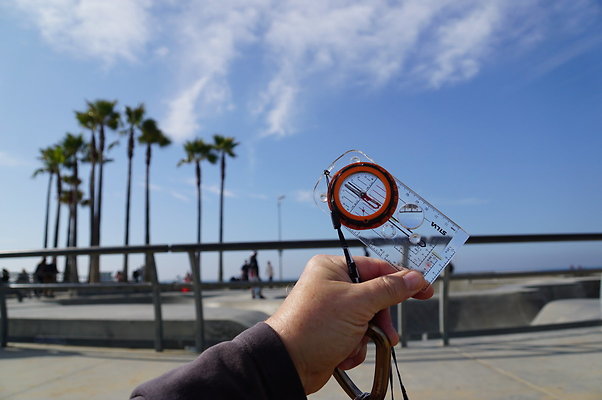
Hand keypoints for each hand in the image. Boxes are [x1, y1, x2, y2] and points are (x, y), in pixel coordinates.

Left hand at [265, 255, 433, 393]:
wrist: (288, 364)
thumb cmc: (314, 326)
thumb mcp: (357, 303)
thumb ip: (389, 290)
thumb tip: (415, 278)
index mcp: (332, 268)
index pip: (377, 267)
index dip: (402, 279)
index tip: (424, 289)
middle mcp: (331, 285)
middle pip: (375, 296)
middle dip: (380, 319)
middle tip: (387, 331)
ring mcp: (332, 310)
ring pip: (369, 319)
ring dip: (367, 336)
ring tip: (357, 345)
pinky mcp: (332, 332)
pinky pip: (358, 336)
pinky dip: (356, 347)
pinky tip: (342, 353)